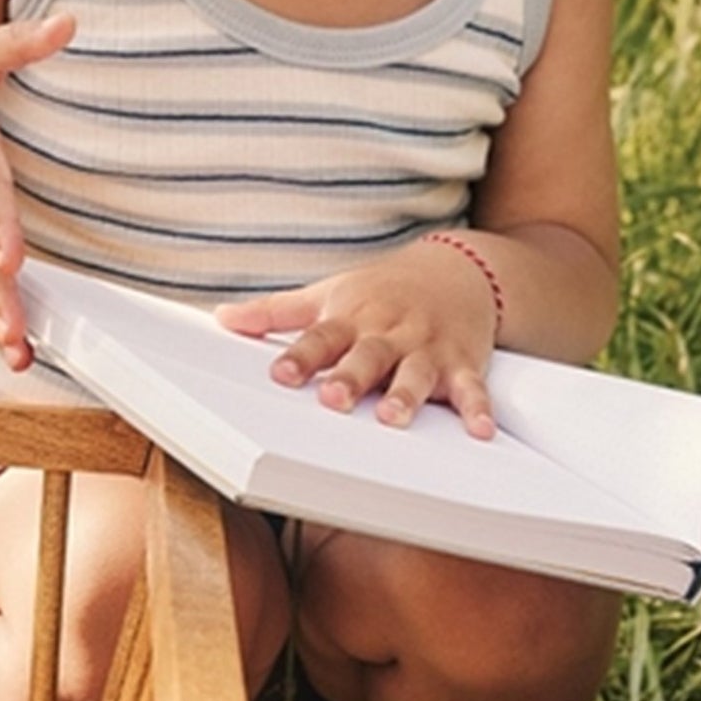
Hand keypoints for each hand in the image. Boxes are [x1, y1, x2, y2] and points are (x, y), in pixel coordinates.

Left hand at [216, 240, 499, 437]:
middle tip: (333, 399)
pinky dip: (477, 408)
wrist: (458, 269)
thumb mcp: (329, 293)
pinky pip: (471, 388)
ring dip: (406, 395)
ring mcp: (427, 347)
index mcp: (352, 317)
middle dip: (351, 377)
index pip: (322, 337)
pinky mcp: (464, 361)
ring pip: (416, 373)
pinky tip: (478, 430)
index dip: (301, 356)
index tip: (280, 374)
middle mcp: (389, 332)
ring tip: (393, 418)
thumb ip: (277, 312)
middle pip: (367, 355)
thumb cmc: (382, 290)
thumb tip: (221, 318)